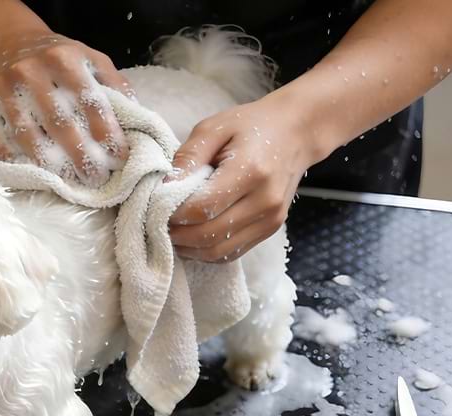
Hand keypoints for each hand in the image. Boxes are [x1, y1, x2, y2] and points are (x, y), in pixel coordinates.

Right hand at [0, 31, 132, 182]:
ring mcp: (3, 88)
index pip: (90, 100)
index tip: (119, 156)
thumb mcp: (89, 58)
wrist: (2, 41)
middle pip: (59, 123)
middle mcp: (30, 71)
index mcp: (62, 58)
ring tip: (68, 180)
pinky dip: (17, 159)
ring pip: (27, 136)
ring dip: (50, 163)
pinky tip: (35, 170)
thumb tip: (135, 119)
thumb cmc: (54, 56)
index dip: (106, 132)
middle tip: (96, 177)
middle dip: (81, 155)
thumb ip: (114, 84)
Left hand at [168, 96, 322, 262]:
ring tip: (171, 232)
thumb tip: (163, 188)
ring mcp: (270, 219)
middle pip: (208, 235)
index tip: (155, 205)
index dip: (173, 213)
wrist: (296, 133)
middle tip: (156, 223)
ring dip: (188, 248)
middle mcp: (264, 201)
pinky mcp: (269, 229)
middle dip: (176, 235)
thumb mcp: (214, 128)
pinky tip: (191, 237)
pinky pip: (231, 253)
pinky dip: (205, 251)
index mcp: (251, 171)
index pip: (202, 207)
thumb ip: (188, 157)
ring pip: (218, 252)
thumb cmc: (252, 126)